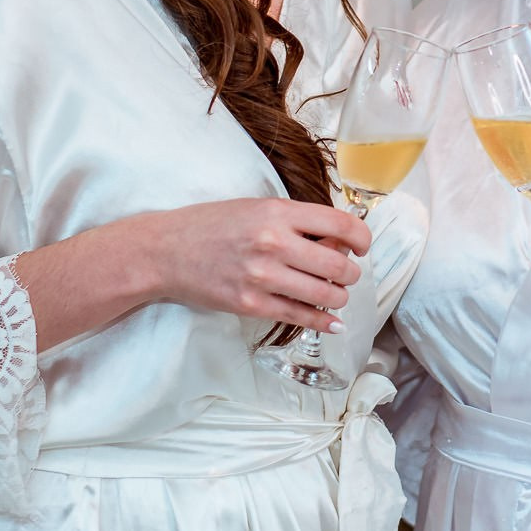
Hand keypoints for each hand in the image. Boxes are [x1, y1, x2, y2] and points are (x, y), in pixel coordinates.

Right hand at [145, 197, 370, 332]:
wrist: (167, 251)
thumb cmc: (213, 225)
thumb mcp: (257, 208)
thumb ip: (296, 221)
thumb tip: (338, 240)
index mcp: (278, 212)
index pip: (341, 224)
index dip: (362, 237)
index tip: (363, 245)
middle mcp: (274, 243)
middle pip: (339, 264)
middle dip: (351, 272)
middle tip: (345, 273)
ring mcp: (263, 277)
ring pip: (326, 294)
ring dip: (339, 297)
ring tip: (334, 294)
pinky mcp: (252, 305)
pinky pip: (301, 317)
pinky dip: (323, 321)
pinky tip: (331, 322)